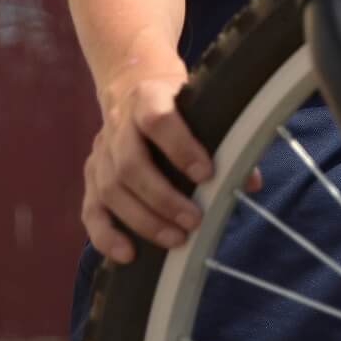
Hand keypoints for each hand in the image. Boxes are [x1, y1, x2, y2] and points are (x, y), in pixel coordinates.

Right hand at [82, 69, 210, 263]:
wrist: (131, 85)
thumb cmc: (176, 104)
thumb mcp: (198, 106)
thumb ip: (226, 139)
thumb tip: (250, 182)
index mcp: (148, 97)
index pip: (158, 120)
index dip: (181, 147)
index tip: (206, 174)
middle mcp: (119, 124)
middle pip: (129, 164)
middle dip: (163, 198)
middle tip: (193, 221)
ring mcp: (100, 151)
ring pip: (111, 190)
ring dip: (143, 221)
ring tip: (176, 239)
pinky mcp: (91, 175)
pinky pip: (91, 210)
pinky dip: (106, 235)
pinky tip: (128, 254)